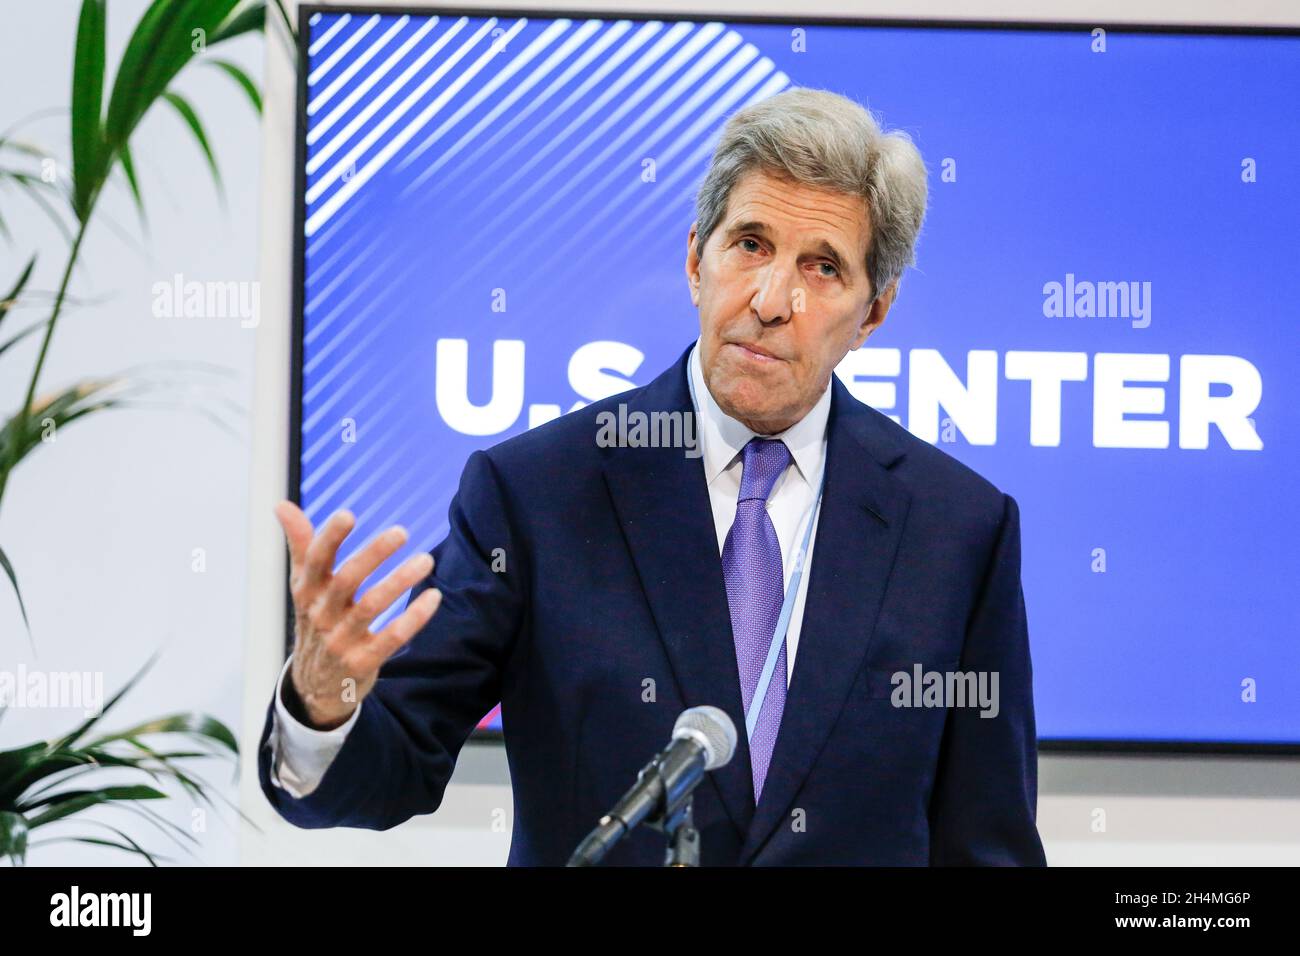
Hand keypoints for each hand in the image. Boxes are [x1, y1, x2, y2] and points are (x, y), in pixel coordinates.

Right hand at [274, 501, 441, 729]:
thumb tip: (281, 505)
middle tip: (401, 531)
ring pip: (371, 607)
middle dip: (373, 554)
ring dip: (400, 581)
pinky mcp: (362, 662)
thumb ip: (301, 545)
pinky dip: (414, 618)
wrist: (315, 686)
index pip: (316, 560)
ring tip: (426, 560)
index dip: (329, 538)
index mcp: (308, 592)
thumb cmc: (316, 623)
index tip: (348, 515)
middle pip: (346, 580)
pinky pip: (391, 638)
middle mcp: (321, 615)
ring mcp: (340, 640)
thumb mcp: (304, 587)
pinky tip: (433, 597)